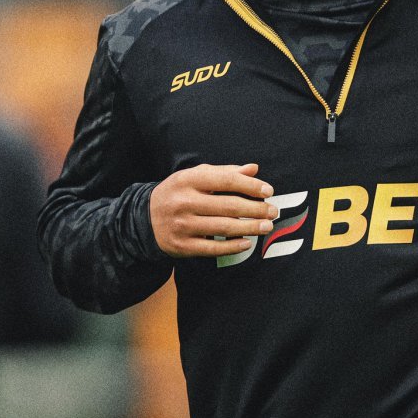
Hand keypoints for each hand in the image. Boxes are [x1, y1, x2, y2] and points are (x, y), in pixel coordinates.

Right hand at [150, 163, 275, 257]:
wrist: (145, 219)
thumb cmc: (178, 193)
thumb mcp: (196, 177)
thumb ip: (225, 172)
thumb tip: (254, 169)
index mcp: (188, 180)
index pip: (226, 181)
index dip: (250, 185)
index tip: (268, 191)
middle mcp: (184, 202)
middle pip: (228, 206)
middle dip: (256, 209)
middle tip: (273, 211)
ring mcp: (183, 225)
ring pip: (224, 227)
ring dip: (250, 228)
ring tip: (266, 226)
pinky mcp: (182, 246)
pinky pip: (213, 248)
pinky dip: (233, 246)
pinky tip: (247, 242)